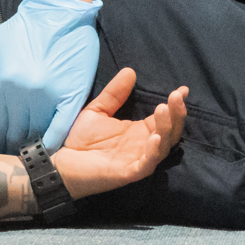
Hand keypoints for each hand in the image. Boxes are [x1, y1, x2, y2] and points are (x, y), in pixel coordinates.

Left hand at [0, 0, 101, 153]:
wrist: (60, 13)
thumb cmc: (21, 29)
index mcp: (3, 81)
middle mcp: (25, 93)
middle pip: (10, 135)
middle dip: (4, 146)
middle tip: (4, 152)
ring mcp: (50, 97)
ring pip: (32, 136)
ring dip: (26, 148)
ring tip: (22, 153)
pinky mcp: (72, 98)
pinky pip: (59, 132)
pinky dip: (51, 146)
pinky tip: (45, 151)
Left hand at [49, 67, 187, 198]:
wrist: (62, 163)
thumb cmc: (81, 140)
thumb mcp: (98, 110)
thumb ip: (114, 93)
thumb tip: (130, 71)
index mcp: (140, 131)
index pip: (165, 117)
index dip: (175, 105)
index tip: (183, 90)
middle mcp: (144, 146)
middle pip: (170, 132)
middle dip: (176, 114)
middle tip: (176, 96)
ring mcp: (138, 160)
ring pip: (162, 147)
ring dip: (166, 128)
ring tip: (163, 109)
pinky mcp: (129, 173)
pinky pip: (147, 164)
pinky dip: (153, 152)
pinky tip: (154, 137)